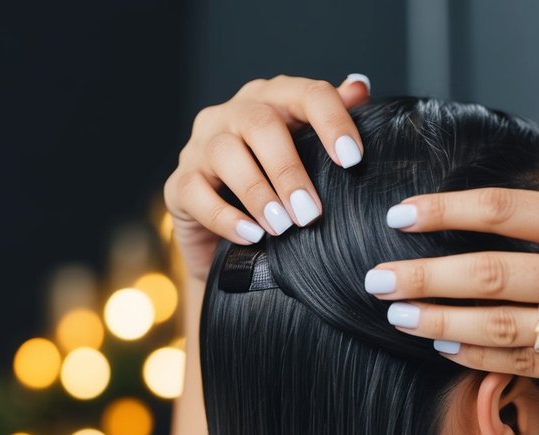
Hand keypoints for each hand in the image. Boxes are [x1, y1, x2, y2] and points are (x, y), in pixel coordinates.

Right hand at [163, 74, 371, 281]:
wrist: (230, 242)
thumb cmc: (279, 192)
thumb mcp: (310, 160)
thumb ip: (331, 124)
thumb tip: (359, 87)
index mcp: (272, 100)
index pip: (306, 93)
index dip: (331, 121)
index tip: (352, 159)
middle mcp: (232, 114)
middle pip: (259, 123)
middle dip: (288, 170)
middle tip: (310, 212)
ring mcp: (201, 146)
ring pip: (225, 153)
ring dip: (258, 193)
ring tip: (283, 228)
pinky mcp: (179, 184)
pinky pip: (196, 193)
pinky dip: (225, 217)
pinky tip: (251, 236)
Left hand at [366, 189, 538, 418]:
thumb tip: (494, 212)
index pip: (505, 209)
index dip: (445, 210)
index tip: (400, 216)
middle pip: (488, 272)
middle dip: (422, 274)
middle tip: (375, 278)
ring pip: (497, 325)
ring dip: (437, 319)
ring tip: (396, 314)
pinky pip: (521, 363)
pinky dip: (474, 354)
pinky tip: (442, 344)